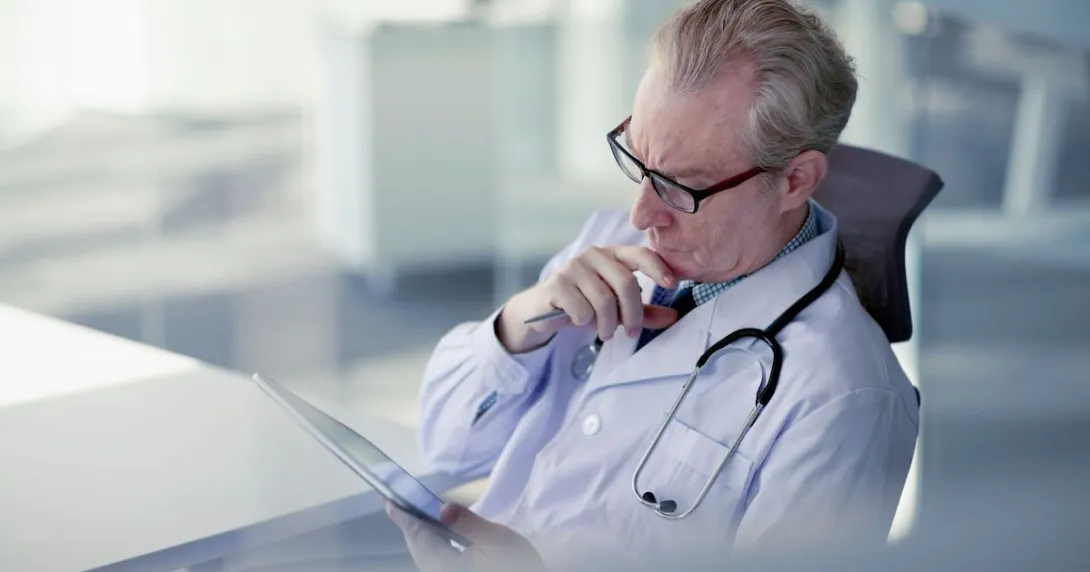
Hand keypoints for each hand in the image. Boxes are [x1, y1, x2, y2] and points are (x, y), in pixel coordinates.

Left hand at [386, 501, 546, 571]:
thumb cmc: (519, 568)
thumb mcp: (498, 541)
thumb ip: (468, 523)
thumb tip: (443, 508)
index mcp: (446, 565)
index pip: (418, 534)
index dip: (403, 515)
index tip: (389, 500)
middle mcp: (440, 571)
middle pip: (418, 546)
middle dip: (410, 524)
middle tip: (401, 502)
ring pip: (425, 554)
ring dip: (420, 534)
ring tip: (416, 515)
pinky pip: (435, 560)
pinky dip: (432, 544)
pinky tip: (438, 535)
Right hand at [497, 245, 679, 352]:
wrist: (541, 309)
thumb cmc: (583, 304)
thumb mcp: (616, 309)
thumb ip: (644, 311)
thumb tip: (674, 316)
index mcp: (611, 255)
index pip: (639, 254)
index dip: (657, 267)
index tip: (671, 283)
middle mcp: (593, 255)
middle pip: (625, 283)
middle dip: (632, 313)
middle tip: (631, 332)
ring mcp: (573, 267)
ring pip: (604, 300)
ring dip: (607, 324)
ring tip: (604, 332)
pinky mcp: (556, 283)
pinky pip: (582, 309)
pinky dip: (584, 321)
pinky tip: (578, 321)